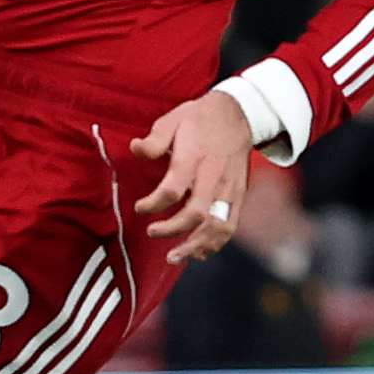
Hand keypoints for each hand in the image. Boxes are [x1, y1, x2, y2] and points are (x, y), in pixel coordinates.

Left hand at [129, 90, 254, 262]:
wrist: (239, 116)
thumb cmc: (200, 120)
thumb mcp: (173, 119)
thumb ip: (155, 139)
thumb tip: (134, 149)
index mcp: (194, 158)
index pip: (173, 189)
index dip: (153, 204)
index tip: (140, 207)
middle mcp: (213, 176)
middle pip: (196, 213)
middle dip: (172, 230)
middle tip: (151, 232)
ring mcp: (229, 189)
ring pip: (216, 225)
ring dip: (195, 246)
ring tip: (173, 257)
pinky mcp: (238, 196)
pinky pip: (230, 226)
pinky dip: (215, 244)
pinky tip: (198, 253)